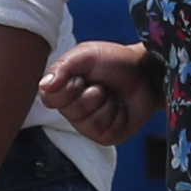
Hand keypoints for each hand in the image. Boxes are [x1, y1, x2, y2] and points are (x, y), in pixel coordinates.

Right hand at [40, 41, 159, 143]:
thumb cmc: (116, 62)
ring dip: (104, 104)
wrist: (147, 73)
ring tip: (112, 95)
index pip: (49, 99)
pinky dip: (114, 115)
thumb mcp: (86, 54)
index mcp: (63, 89)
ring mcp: (90, 125)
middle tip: (101, 85)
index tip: (81, 77)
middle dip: (89, 95)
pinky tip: (120, 107)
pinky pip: (103, 130)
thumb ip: (62, 66)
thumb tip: (43, 85)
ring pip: (87, 122)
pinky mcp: (107, 135)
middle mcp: (73, 109)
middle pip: (69, 112)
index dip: (66, 88)